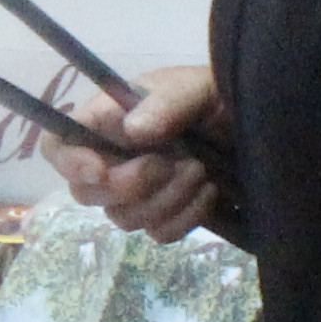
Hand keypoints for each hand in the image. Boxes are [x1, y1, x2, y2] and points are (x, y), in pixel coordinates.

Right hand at [44, 63, 228, 241]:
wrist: (260, 126)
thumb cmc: (217, 97)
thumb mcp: (195, 87)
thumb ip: (164, 103)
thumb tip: (132, 130)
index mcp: (107, 120)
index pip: (60, 144)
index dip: (69, 162)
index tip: (100, 170)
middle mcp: (114, 158)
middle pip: (86, 192)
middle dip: (128, 185)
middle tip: (167, 164)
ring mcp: (138, 192)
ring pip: (124, 218)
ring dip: (165, 200)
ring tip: (200, 171)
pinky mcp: (165, 216)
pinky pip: (158, 234)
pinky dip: (184, 218)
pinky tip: (209, 192)